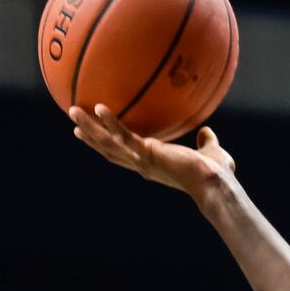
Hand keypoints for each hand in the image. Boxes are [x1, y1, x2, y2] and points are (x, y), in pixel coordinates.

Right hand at [70, 106, 235, 199]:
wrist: (215, 182)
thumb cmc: (216, 174)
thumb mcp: (211, 153)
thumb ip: (206, 142)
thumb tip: (206, 131)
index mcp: (151, 165)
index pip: (123, 155)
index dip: (107, 146)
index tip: (92, 136)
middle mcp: (142, 165)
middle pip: (108, 150)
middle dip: (90, 136)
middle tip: (74, 122)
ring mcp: (142, 160)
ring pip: (107, 143)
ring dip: (89, 127)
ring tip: (73, 110)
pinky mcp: (147, 153)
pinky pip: (124, 136)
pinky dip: (111, 122)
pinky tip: (99, 108)